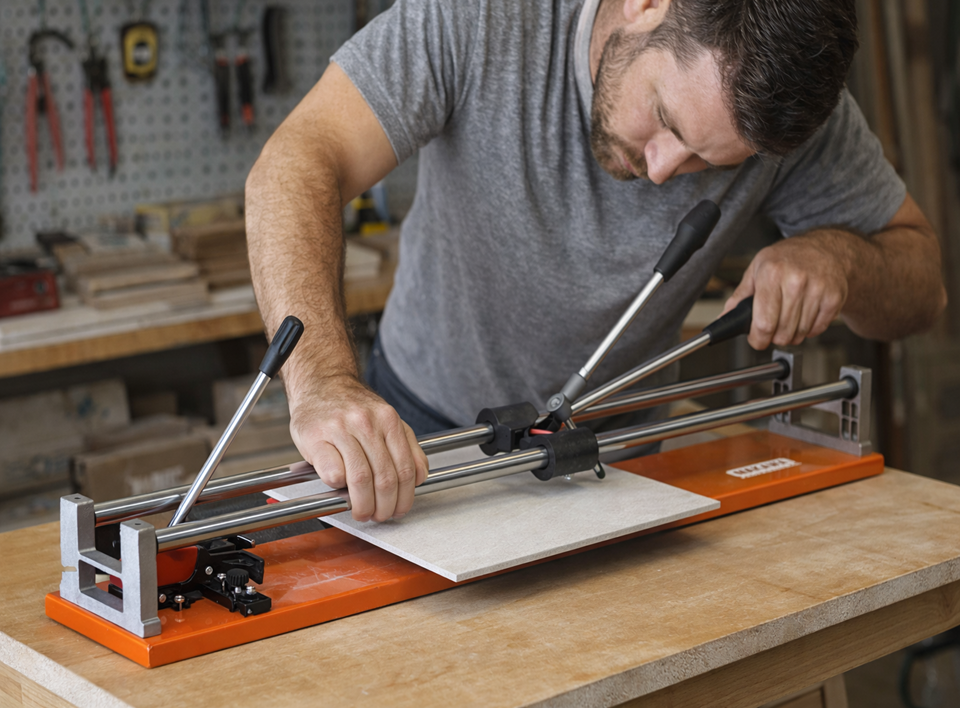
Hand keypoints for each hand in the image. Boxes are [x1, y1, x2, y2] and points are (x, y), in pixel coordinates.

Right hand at [288, 375, 428, 521]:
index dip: (404, 497)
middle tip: (380, 515)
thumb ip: (406, 445)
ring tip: (362, 512)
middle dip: (385, 506)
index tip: (399, 509)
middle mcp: (366, 422)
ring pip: (360, 479)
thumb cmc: (352, 406)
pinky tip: (340, 488)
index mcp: (388, 419)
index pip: (405, 469)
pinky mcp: (316, 438)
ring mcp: (340, 429)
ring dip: (363, 504)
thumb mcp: (386, 418)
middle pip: (384, 478)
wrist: (320, 383)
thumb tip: (419, 477)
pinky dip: (339, 487)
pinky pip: (333, 473)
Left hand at [724, 231, 849, 349]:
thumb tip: (725, 317)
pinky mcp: (834, 298)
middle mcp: (795, 281)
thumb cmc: (788, 258)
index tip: (757, 340)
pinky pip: (818, 329)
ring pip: (800, 333)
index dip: (757, 339)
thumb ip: (740, 296)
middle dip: (774, 337)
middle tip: (773, 327)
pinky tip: (805, 316)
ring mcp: (817, 289)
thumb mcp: (757, 269)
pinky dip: (810, 330)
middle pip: (782, 333)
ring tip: (789, 319)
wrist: (826, 247)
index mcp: (771, 274)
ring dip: (792, 334)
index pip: (763, 323)